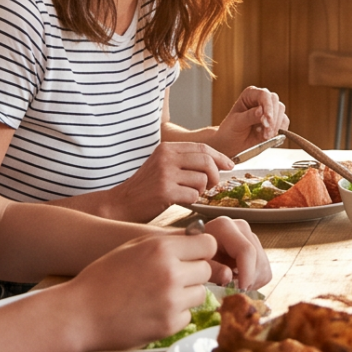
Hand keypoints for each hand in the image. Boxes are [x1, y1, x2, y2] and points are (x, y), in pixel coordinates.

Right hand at [60, 227, 216, 351]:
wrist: (81, 313)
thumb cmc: (104, 276)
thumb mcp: (132, 247)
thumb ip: (167, 241)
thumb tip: (198, 239)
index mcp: (161, 249)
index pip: (208, 245)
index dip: (201, 250)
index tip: (193, 256)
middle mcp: (171, 273)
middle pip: (206, 270)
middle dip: (193, 272)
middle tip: (171, 277)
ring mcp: (171, 301)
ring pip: (200, 294)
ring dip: (186, 294)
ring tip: (158, 294)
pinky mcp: (169, 325)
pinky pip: (187, 316)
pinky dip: (175, 314)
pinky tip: (152, 311)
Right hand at [105, 140, 232, 220]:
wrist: (122, 203)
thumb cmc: (145, 188)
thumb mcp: (163, 166)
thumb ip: (185, 161)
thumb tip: (216, 163)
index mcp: (167, 148)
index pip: (202, 148)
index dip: (220, 157)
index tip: (229, 165)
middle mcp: (167, 157)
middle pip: (206, 161)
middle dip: (215, 175)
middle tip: (212, 185)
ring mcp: (165, 174)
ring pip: (202, 179)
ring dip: (201, 190)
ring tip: (189, 193)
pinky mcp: (165, 191)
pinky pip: (193, 195)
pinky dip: (192, 200)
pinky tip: (180, 200)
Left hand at [201, 215, 270, 291]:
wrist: (195, 250)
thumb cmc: (194, 257)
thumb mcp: (198, 263)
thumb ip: (211, 269)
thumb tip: (228, 277)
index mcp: (225, 226)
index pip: (246, 251)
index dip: (246, 273)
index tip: (240, 289)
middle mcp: (241, 227)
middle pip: (257, 260)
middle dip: (247, 280)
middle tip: (231, 289)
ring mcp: (251, 236)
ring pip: (263, 266)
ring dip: (250, 281)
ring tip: (231, 283)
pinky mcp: (258, 247)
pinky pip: (265, 271)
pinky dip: (254, 281)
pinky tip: (238, 279)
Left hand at [213, 86, 285, 154]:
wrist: (231, 144)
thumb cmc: (230, 131)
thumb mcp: (236, 123)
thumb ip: (249, 116)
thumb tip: (261, 110)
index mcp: (250, 95)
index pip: (264, 95)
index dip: (268, 107)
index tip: (267, 120)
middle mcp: (261, 100)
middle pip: (275, 102)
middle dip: (272, 119)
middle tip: (266, 134)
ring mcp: (270, 110)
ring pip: (281, 113)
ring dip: (275, 127)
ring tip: (264, 137)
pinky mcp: (276, 121)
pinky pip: (284, 124)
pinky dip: (279, 131)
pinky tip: (267, 137)